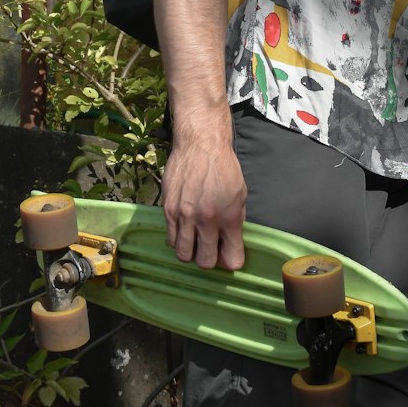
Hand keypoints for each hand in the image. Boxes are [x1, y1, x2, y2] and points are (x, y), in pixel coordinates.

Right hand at [160, 135, 246, 271]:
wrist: (200, 144)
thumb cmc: (223, 167)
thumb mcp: (240, 194)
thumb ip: (234, 222)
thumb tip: (229, 243)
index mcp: (228, 217)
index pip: (231, 259)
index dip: (231, 262)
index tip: (229, 256)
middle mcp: (205, 220)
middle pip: (204, 262)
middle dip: (210, 260)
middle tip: (212, 248)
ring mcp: (184, 216)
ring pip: (183, 255)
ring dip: (191, 251)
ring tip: (196, 239)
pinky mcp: (167, 209)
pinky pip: (171, 238)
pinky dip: (179, 238)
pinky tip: (185, 227)